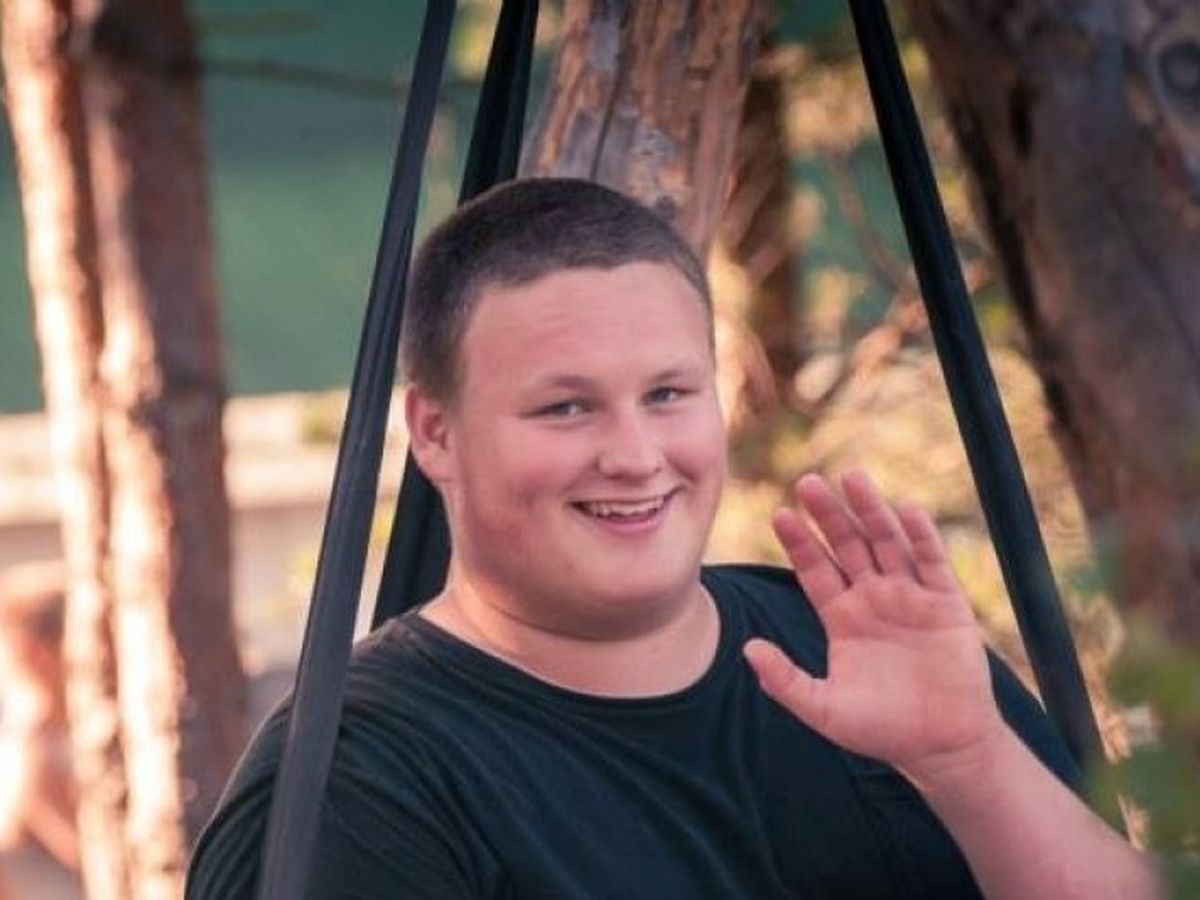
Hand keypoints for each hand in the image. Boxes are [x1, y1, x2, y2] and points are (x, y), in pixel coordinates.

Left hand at [744, 470, 1006, 790]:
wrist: (943, 748)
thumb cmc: (881, 730)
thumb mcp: (824, 709)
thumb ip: (785, 681)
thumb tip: (747, 649)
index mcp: (841, 617)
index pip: (815, 569)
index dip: (799, 542)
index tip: (780, 514)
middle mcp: (873, 599)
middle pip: (847, 546)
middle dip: (829, 514)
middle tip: (808, 482)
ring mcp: (910, 597)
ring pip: (887, 544)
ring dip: (871, 511)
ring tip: (853, 477)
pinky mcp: (947, 605)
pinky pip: (932, 563)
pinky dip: (921, 537)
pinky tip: (907, 510)